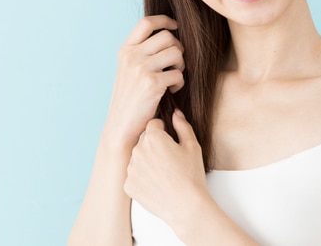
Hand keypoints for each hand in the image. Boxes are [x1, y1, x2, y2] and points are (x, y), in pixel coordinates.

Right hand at [104, 15, 184, 147]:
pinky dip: (179, 82)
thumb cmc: (130, 98)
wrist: (121, 126)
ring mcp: (140, 68)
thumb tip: (168, 35)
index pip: (146, 22)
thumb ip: (141, 52)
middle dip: (178, 49)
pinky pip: (178, 74)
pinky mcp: (151, 83)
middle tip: (175, 65)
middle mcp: (131, 56)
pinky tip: (171, 90)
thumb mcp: (128, 70)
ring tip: (173, 78)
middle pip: (167, 36)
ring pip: (176, 52)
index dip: (165, 20)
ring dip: (181, 66)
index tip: (175, 26)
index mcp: (125, 50)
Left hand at [124, 109, 208, 231]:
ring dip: (146, 162)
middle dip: (154, 147)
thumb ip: (182, 126)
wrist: (186, 207)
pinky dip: (142, 178)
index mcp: (153, 138)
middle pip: (144, 141)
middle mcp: (138, 150)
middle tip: (169, 161)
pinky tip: (156, 185)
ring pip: (138, 158)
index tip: (170, 143)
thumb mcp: (192, 146)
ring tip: (164, 175)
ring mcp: (131, 169)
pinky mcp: (128, 185)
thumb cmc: (191, 176)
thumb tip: (176, 113)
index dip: (164, 132)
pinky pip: (133, 175)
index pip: (153, 124)